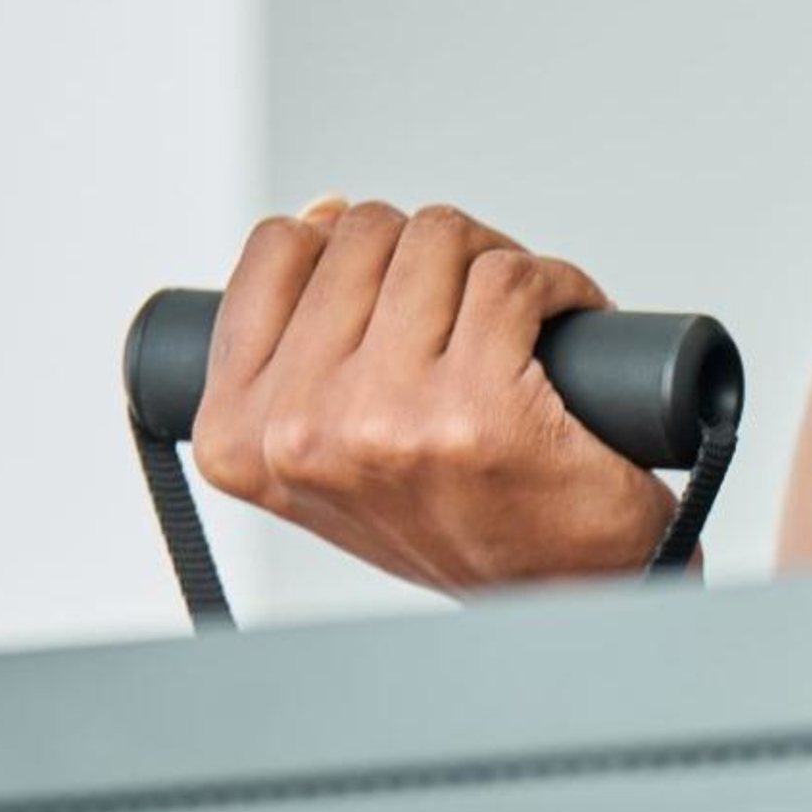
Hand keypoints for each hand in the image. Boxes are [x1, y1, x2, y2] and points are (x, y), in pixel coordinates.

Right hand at [189, 196, 682, 594]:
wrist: (559, 597)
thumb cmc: (455, 517)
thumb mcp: (330, 447)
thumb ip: (295, 348)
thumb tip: (320, 214)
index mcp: (240, 435)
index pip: (277, 249)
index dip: (351, 241)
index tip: (400, 282)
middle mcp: (302, 430)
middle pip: (366, 232)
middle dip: (433, 248)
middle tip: (475, 304)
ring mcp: (388, 419)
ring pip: (441, 239)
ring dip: (495, 258)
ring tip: (519, 315)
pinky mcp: (480, 409)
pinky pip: (514, 276)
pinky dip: (558, 282)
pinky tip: (571, 318)